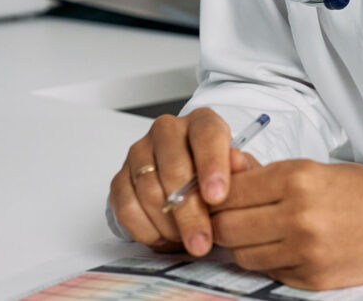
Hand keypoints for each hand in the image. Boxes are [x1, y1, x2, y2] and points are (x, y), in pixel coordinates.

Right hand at [109, 109, 254, 255]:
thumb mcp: (239, 174)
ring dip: (168, 224)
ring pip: (149, 190)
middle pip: (174, 168)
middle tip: (201, 242)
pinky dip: (144, 228)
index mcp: (201, 122)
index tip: (217, 197)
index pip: (206, 135)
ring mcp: (140, 152)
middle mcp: (168, 131)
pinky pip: (125, 206)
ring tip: (186, 240)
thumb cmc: (217, 177)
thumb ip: (241, 170)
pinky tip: (162, 237)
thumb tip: (238, 163)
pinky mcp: (121, 177)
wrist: (191, 186)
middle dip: (189, 212)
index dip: (212, 165)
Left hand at [210, 160, 362, 289]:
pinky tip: (282, 248)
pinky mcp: (312, 278)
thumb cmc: (352, 191)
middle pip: (227, 228)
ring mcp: (306, 251)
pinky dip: (267, 262)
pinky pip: (268, 272)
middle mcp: (299, 215)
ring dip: (242, 246)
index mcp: (297, 178)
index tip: (215, 198)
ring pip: (242, 255)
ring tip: (258, 234)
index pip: (229, 192)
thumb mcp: (307, 168)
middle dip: (221, 224)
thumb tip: (222, 169)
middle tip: (229, 219)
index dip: (215, 197)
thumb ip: (261, 173)